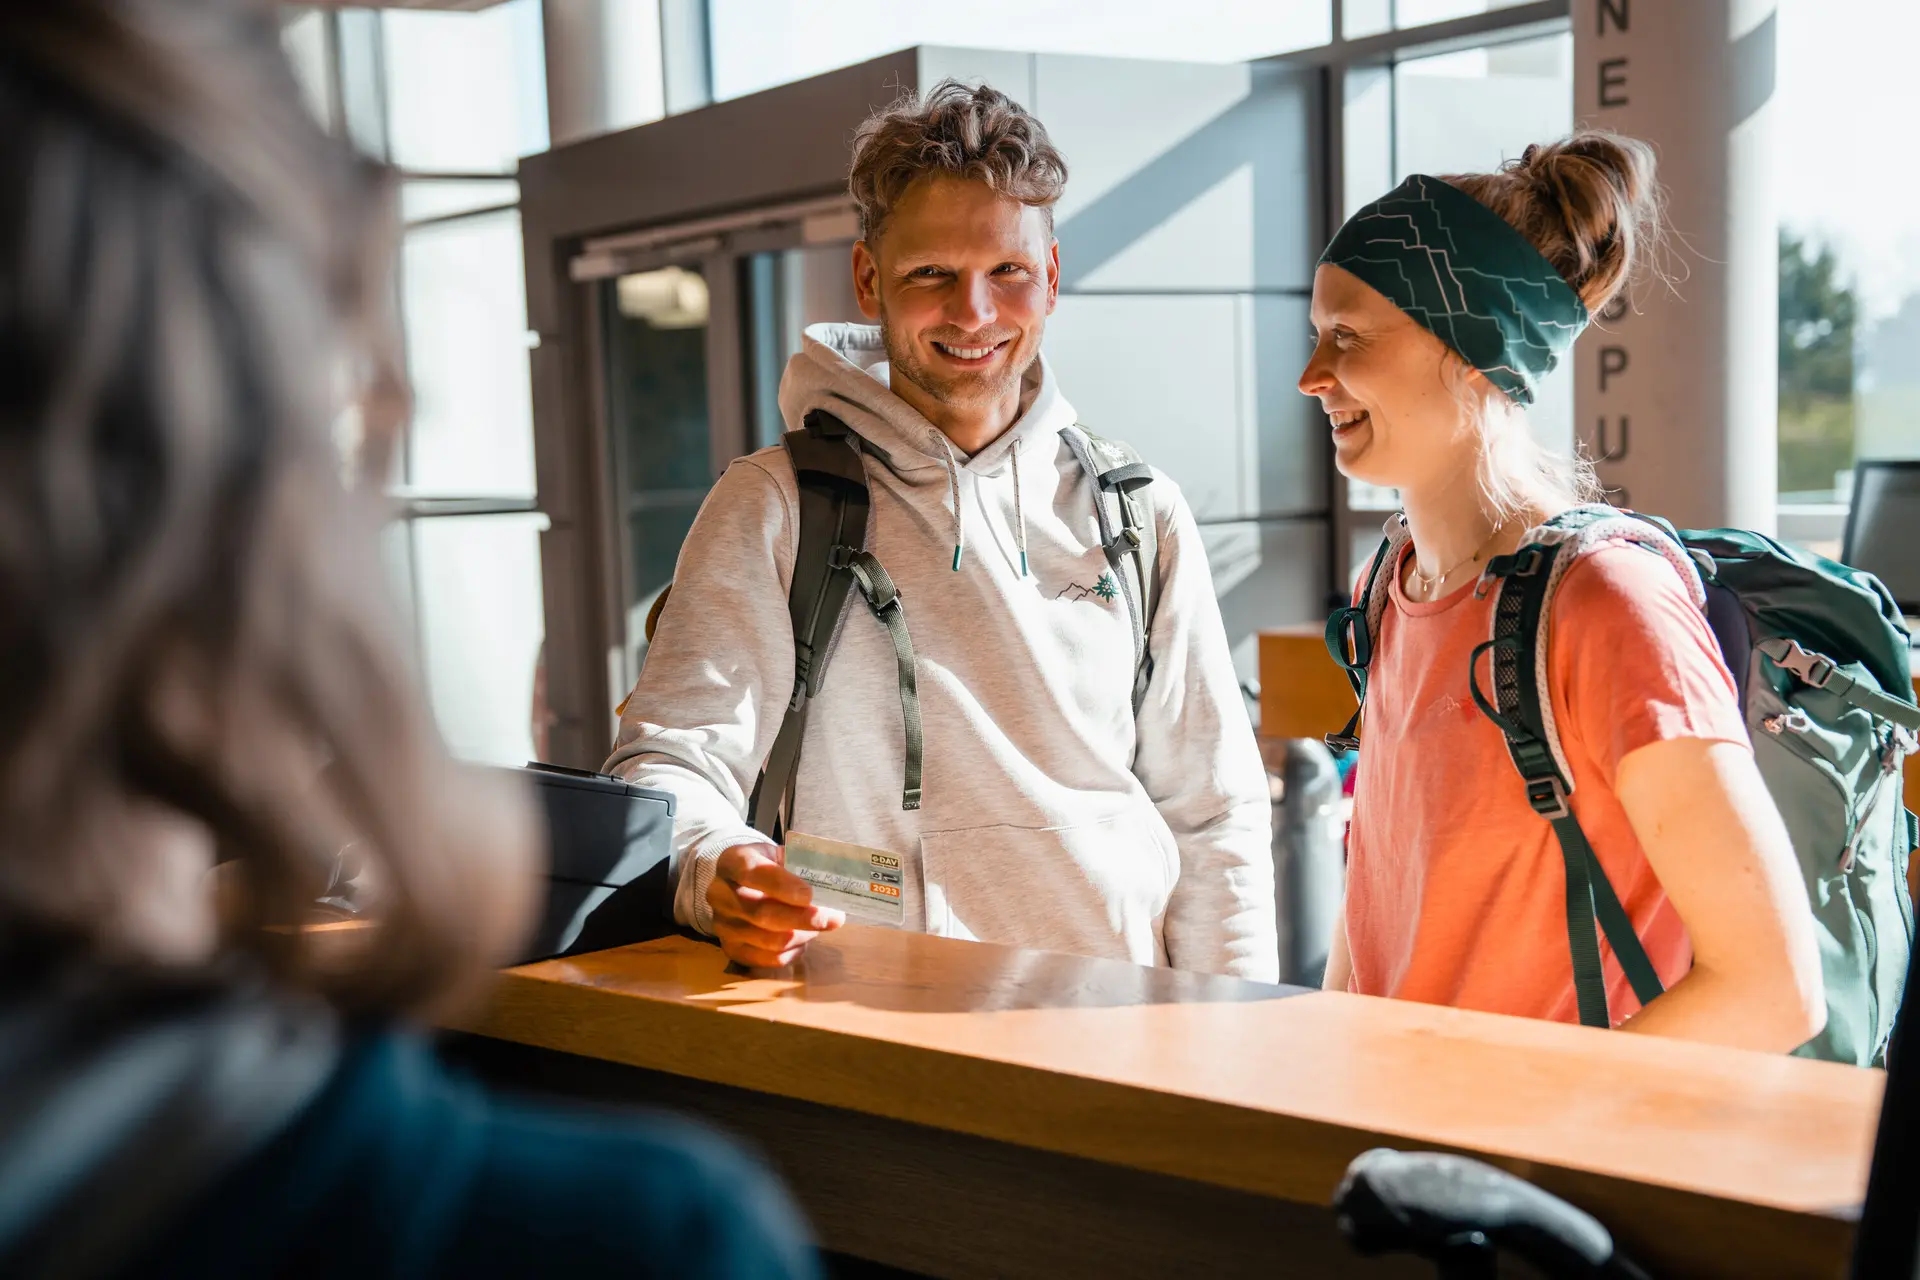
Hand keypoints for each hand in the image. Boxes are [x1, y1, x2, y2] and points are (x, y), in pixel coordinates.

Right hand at [707, 842, 843, 967]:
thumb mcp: (780, 854)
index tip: (810, 894)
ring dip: (803, 935)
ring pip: (769, 940)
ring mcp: (722, 925)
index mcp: (731, 861)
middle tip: (834, 918)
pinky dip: (793, 951)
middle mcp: (719, 894)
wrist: (739, 885)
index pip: (751, 872)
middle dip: (803, 918)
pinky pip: (768, 959)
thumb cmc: (768, 866)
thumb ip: (801, 864)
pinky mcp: (731, 949)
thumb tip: (831, 882)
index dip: (781, 885)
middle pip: (762, 913)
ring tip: (821, 926)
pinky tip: (804, 939)